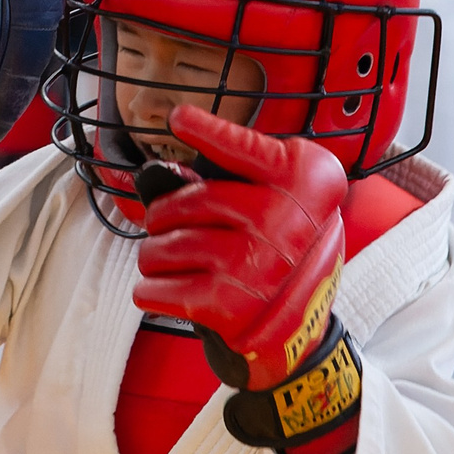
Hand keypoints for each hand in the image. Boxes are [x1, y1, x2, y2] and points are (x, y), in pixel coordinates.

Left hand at [135, 105, 347, 390]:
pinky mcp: (228, 305)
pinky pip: (158, 289)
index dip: (210, 131)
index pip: (246, 150)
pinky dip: (149, 290)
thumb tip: (160, 176)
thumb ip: (237, 181)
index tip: (179, 118)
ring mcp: (254, 264)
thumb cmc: (281, 258)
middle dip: (163, 215)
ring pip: (165, 246)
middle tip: (165, 224)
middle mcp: (284, 222)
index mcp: (303, 187)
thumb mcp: (283, 205)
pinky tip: (157, 287)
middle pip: (190, 202)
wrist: (299, 334)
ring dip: (152, 255)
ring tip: (163, 259)